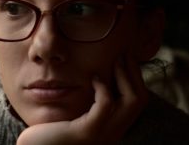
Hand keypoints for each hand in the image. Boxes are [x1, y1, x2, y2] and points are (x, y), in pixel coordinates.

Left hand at [16, 57, 148, 144]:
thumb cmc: (48, 133)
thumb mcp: (74, 116)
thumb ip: (88, 104)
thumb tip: (96, 77)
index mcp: (111, 129)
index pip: (137, 102)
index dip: (136, 78)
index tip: (126, 58)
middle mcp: (112, 134)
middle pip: (140, 100)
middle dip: (134, 72)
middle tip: (124, 54)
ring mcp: (103, 134)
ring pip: (131, 101)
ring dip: (124, 75)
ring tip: (115, 60)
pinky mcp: (87, 131)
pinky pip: (106, 105)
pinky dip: (103, 87)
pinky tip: (94, 77)